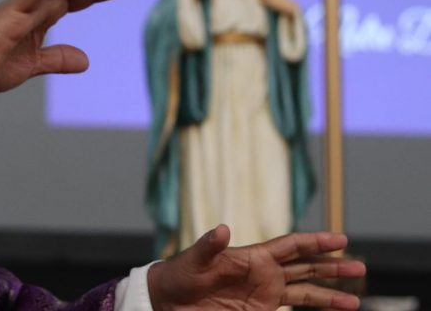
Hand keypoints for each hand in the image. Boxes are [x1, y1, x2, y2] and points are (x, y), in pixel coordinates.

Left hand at [147, 225, 365, 310]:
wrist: (170, 299)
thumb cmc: (180, 274)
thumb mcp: (193, 259)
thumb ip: (209, 245)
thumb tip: (223, 229)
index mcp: (254, 255)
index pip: (292, 245)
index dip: (315, 241)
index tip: (340, 238)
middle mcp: (265, 273)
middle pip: (307, 266)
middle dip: (333, 266)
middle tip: (360, 267)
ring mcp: (264, 293)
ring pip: (306, 290)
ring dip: (330, 294)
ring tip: (356, 299)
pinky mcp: (260, 310)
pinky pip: (293, 308)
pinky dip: (314, 309)